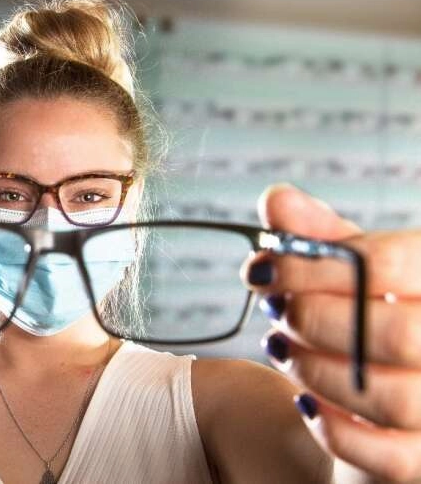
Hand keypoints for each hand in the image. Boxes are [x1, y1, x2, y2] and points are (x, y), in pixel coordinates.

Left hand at [243, 183, 420, 482]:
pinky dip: (331, 426)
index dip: (313, 264)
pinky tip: (305, 400)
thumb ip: (321, 237)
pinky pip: (385, 457)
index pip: (389, 264)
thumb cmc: (374, 320)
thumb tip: (276, 199)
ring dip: (315, 369)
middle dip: (314, 319)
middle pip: (395, 332)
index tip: (263, 267)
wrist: (394, 395)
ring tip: (282, 348)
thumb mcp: (356, 272)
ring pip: (389, 397)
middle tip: (275, 310)